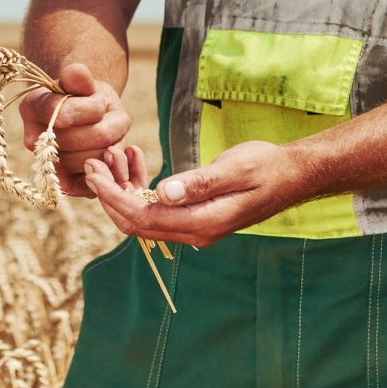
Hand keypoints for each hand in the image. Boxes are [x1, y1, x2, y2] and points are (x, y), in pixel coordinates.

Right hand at [18, 63, 130, 197]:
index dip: (93, 105)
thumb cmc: (81, 95)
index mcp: (32, 108)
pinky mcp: (65, 184)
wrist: (78, 118)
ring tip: (104, 134)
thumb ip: (79, 76)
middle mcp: (33, 140)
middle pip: (90, 138)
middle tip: (104, 117)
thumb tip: (77, 72)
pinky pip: (96, 180)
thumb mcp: (82, 80)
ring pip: (98, 159)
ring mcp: (48, 166)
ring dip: (112, 144)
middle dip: (107, 124)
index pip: (67, 113)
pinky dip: (109, 166)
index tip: (96, 98)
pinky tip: (106, 153)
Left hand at [83, 141, 314, 246]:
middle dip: (109, 194)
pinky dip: (139, 185)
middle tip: (92, 162)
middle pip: (136, 223)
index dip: (112, 197)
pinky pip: (156, 206)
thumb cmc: (268, 167)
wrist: (294, 175)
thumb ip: (199, 183)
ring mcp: (194, 227)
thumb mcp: (234, 169)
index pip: (142, 218)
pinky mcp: (194, 216)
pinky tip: (133, 158)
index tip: (93, 172)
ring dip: (122, 187)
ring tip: (112, 154)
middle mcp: (195, 232)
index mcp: (202, 224)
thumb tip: (162, 192)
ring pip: (144, 214)